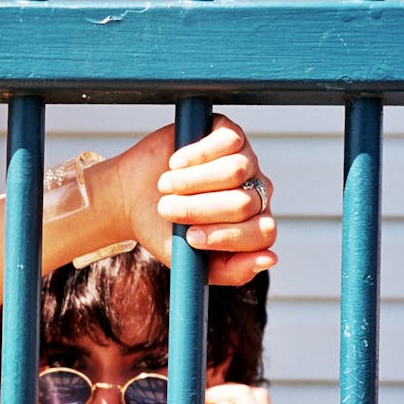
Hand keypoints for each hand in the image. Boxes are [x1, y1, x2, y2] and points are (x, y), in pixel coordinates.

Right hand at [111, 114, 276, 285]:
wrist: (133, 199)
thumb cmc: (164, 231)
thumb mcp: (192, 264)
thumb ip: (231, 270)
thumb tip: (270, 259)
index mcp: (254, 226)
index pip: (262, 233)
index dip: (225, 236)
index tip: (190, 237)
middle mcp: (257, 192)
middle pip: (243, 203)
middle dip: (199, 210)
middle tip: (168, 210)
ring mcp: (246, 160)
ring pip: (236, 171)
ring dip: (192, 182)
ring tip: (166, 186)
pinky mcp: (228, 133)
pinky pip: (229, 142)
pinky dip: (196, 155)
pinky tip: (176, 163)